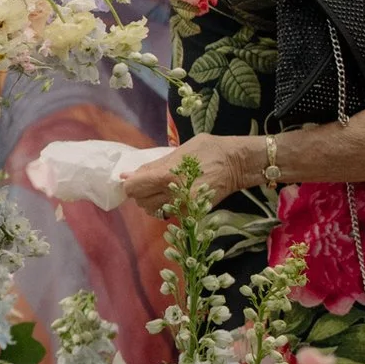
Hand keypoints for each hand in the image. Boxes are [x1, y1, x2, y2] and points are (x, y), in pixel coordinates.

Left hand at [116, 136, 257, 216]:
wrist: (237, 163)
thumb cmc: (208, 150)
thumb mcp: (179, 151)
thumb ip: (152, 165)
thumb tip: (127, 175)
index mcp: (168, 174)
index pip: (133, 188)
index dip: (131, 184)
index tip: (135, 179)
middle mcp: (174, 194)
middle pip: (141, 201)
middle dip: (141, 192)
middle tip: (150, 182)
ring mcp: (184, 206)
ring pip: (153, 210)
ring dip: (152, 200)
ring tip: (163, 188)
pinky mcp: (193, 213)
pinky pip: (169, 213)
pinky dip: (166, 205)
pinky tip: (174, 193)